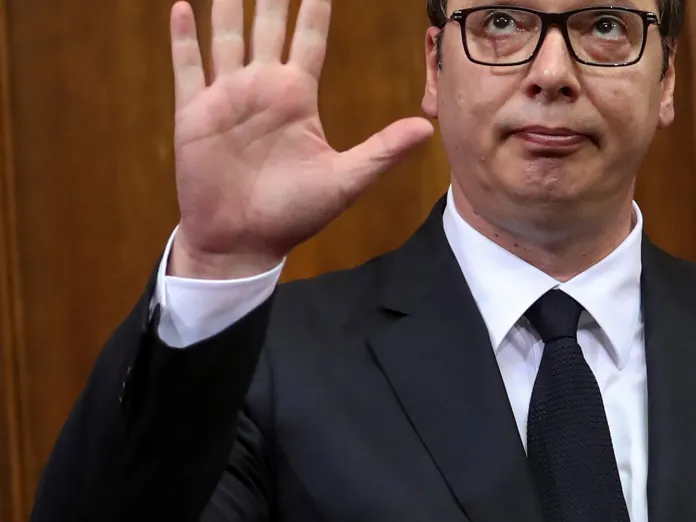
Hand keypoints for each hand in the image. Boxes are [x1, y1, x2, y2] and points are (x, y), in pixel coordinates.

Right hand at [168, 0, 434, 278]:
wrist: (243, 242)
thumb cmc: (294, 214)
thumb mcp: (345, 180)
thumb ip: (383, 150)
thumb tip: (428, 129)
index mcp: (297, 97)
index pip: (311, 39)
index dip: (315, 6)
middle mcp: (263, 88)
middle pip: (268, 25)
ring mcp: (227, 96)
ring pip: (227, 36)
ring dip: (227, 5)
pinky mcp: (194, 113)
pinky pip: (188, 66)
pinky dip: (184, 37)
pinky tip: (184, 7)